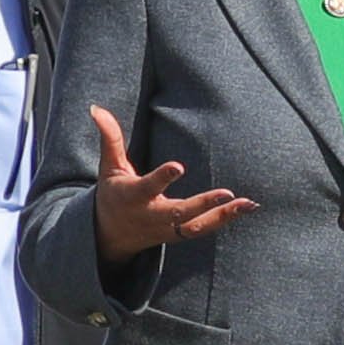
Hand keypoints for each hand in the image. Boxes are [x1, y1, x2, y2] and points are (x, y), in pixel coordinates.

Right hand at [88, 108, 254, 263]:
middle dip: (202, 204)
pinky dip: (224, 220)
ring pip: (196, 227)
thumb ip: (109, 138)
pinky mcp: (178, 235)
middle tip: (227, 193)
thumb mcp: (108, 167)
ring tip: (247, 203)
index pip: (148, 187)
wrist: (110, 236)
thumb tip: (96, 108)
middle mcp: (151, 215)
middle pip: (179, 213)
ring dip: (222, 216)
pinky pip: (203, 229)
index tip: (179, 167)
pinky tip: (246, 208)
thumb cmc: (113, 194)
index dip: (162, 178)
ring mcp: (167, 229)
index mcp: (133, 197)